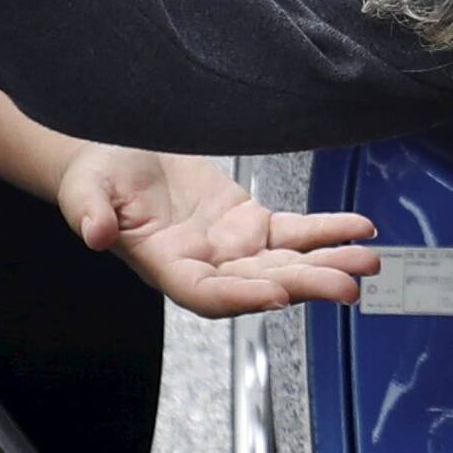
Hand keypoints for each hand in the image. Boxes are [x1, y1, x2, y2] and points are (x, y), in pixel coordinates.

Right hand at [53, 144, 383, 320]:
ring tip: (368, 262)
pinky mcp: (251, 223)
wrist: (117, 155)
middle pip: (261, 285)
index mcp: (167, 267)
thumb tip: (94, 234)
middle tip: (347, 286)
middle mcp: (207, 266)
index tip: (277, 295)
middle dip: (305, 285)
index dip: (243, 297)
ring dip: (328, 264)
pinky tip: (361, 230)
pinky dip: (329, 232)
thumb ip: (90, 213)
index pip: (208, 293)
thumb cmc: (97, 177)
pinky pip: (295, 233)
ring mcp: (233, 248)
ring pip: (287, 263)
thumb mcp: (85, 190)